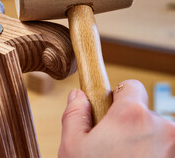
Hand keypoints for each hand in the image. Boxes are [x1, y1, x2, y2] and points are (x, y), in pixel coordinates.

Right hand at [59, 79, 174, 157]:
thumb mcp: (72, 148)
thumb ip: (75, 115)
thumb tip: (79, 96)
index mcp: (131, 116)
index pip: (131, 87)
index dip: (117, 97)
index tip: (110, 111)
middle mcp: (162, 127)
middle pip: (145, 114)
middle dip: (131, 127)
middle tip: (113, 150)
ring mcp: (174, 147)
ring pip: (158, 136)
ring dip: (146, 145)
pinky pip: (166, 150)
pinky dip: (156, 155)